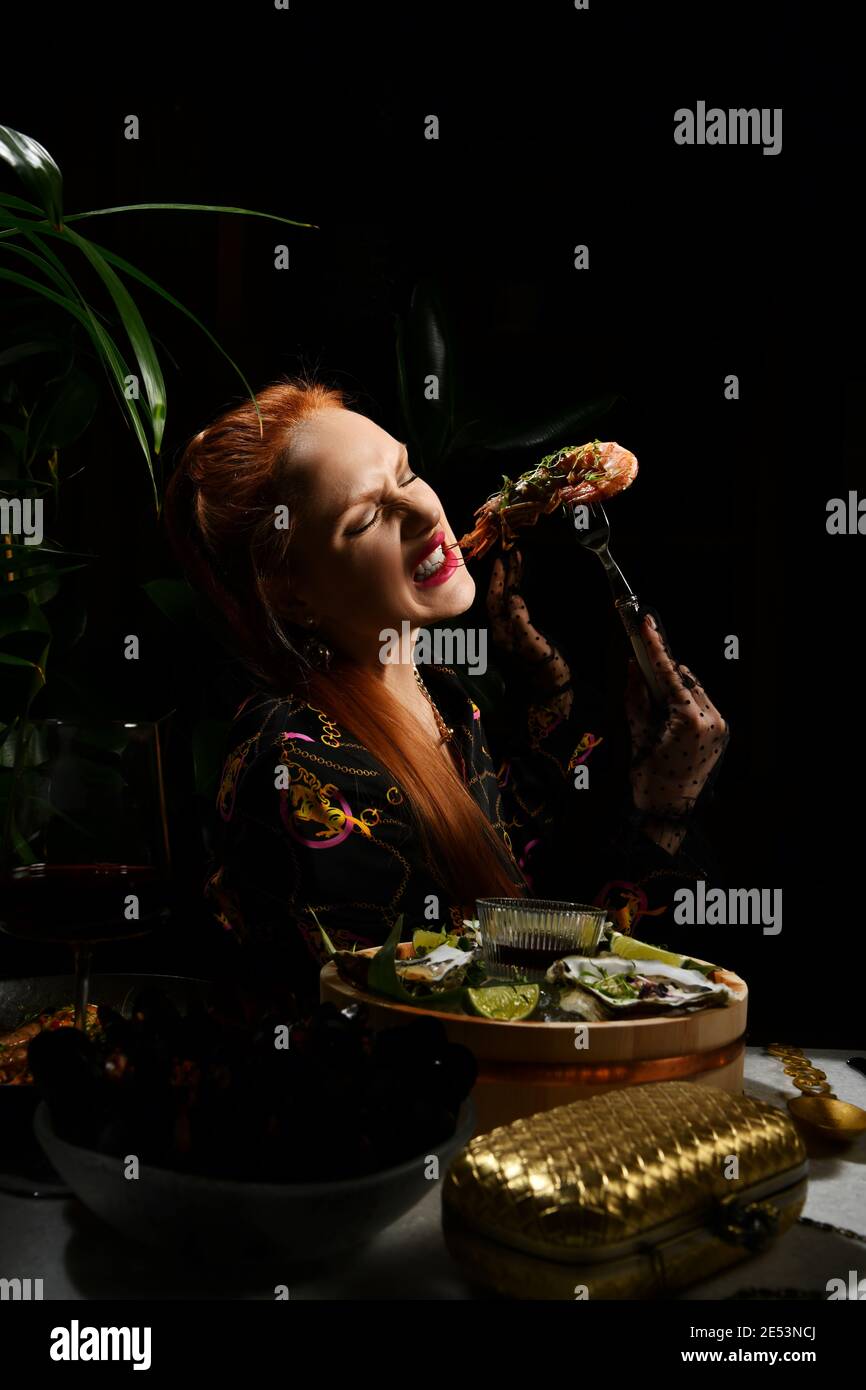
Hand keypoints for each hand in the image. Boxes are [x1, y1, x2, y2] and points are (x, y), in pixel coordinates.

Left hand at [486, 549, 571, 711]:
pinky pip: (512, 609)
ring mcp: (509, 634)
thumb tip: (512, 596)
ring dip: (508, 583)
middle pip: (498, 598)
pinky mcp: (519, 636)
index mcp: (502, 632)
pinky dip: (514, 594)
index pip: (496, 599)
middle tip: (510, 555)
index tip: (504, 559)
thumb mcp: (534, 643)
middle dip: (504, 576)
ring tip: (514, 565)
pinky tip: (518, 588)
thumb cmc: (546, 668)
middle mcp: (501, 632)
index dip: (499, 579)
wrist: (551, 690)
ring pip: (504, 603)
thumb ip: (521, 619)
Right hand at [625, 613, 729, 820]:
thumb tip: (633, 667)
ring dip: (675, 689)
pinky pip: (702, 706)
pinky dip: (684, 703)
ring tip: (655, 704)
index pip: (670, 675)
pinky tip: (668, 715)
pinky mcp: (722, 733)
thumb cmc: (649, 777)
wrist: (669, 810)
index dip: (655, 648)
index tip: (645, 625)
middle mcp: (713, 719)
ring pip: (694, 691)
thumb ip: (635, 697)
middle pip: (685, 679)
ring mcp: (721, 727)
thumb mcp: (637, 734)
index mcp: (691, 720)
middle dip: (663, 673)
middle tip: (642, 670)